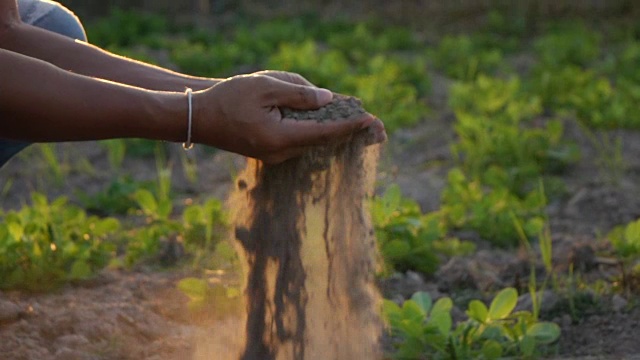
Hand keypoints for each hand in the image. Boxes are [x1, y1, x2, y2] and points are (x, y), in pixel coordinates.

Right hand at [191, 71, 385, 163]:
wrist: (200, 118)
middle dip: (347, 131)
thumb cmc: (229, 98)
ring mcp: (275, 156)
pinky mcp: (270, 153)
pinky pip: (299, 142)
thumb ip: (297, 94)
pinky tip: (322, 120)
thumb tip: (327, 100)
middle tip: (374, 124)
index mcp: (280, 138)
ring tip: (354, 120)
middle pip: (322, 141)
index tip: (371, 121)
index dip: (349, 127)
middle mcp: (281, 153)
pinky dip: (314, 131)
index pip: (324, 133)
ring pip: (311, 142)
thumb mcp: (264, 87)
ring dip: (330, 131)